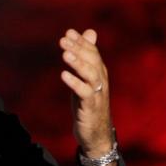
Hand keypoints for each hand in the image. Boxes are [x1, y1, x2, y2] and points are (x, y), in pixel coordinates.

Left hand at [59, 28, 112, 156]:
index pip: (93, 52)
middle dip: (78, 49)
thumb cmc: (89, 104)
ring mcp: (97, 93)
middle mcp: (101, 80)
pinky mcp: (91, 107)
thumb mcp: (86, 79)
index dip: (81, 42)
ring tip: (65, 54)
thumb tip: (89, 32)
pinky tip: (63, 75)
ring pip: (91, 74)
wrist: (96, 133)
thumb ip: (86, 56)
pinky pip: (85, 92)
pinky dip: (75, 83)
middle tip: (63, 40)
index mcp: (100, 73)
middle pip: (92, 60)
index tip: (68, 32)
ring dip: (78, 63)